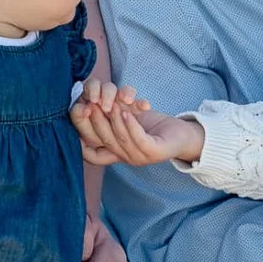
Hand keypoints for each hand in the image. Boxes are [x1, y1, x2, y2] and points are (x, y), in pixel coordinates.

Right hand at [72, 79, 204, 165]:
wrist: (184, 134)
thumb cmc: (153, 125)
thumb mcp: (127, 120)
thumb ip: (110, 116)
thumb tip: (87, 102)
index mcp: (116, 153)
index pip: (91, 154)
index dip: (81, 135)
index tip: (78, 113)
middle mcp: (125, 158)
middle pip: (103, 142)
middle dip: (95, 121)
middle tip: (91, 103)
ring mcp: (140, 158)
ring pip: (120, 139)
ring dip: (113, 119)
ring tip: (110, 103)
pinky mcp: (155, 153)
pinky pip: (139, 140)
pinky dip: (131, 125)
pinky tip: (127, 111)